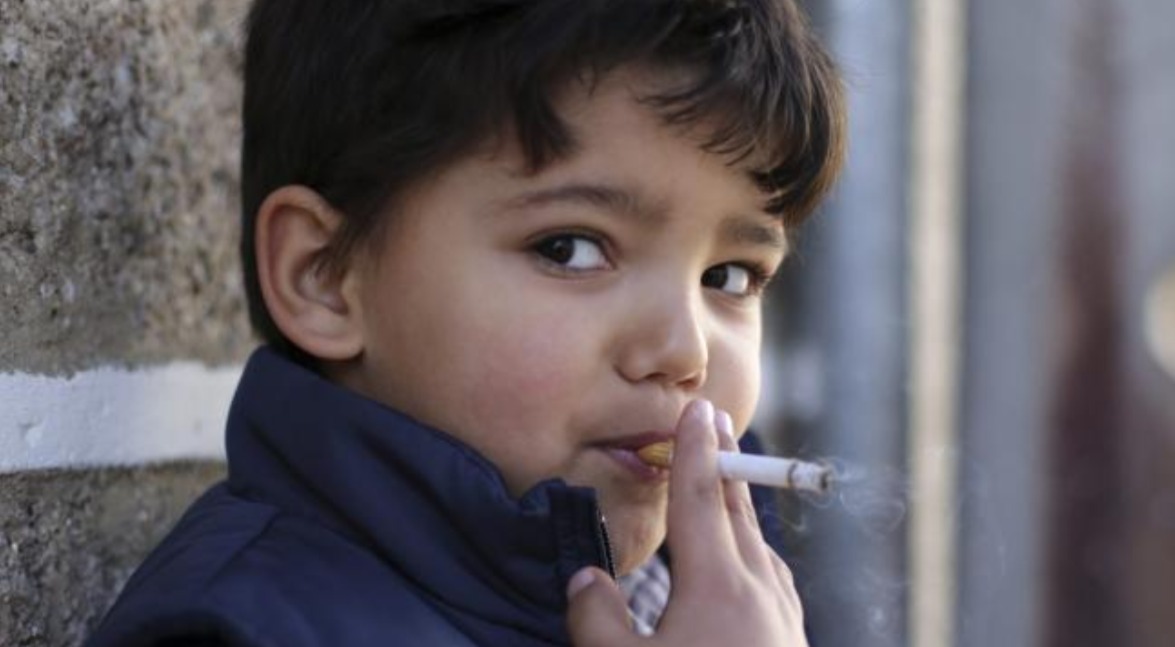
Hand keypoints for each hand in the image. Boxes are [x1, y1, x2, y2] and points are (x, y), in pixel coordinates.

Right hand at [566, 399, 807, 646]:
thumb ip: (596, 618)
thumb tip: (585, 576)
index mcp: (717, 588)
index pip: (699, 500)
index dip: (693, 450)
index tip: (697, 409)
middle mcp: (759, 593)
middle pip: (739, 512)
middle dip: (725, 463)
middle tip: (717, 422)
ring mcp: (784, 619)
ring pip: (761, 546)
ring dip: (739, 508)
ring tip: (725, 488)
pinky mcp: (794, 643)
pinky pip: (773, 579)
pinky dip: (755, 550)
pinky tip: (748, 564)